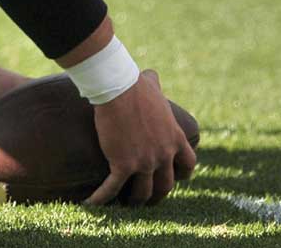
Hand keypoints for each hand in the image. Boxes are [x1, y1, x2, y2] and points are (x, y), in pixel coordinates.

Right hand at [86, 70, 196, 205]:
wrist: (117, 89)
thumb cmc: (133, 83)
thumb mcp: (152, 85)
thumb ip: (155, 85)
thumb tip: (149, 76)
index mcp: (174, 137)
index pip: (188, 164)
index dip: (182, 173)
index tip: (175, 176)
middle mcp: (163, 154)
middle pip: (166, 185)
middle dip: (158, 194)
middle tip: (149, 196)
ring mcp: (144, 162)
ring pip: (144, 192)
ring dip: (136, 201)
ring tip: (126, 204)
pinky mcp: (123, 164)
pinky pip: (113, 188)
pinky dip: (102, 198)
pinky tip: (92, 204)